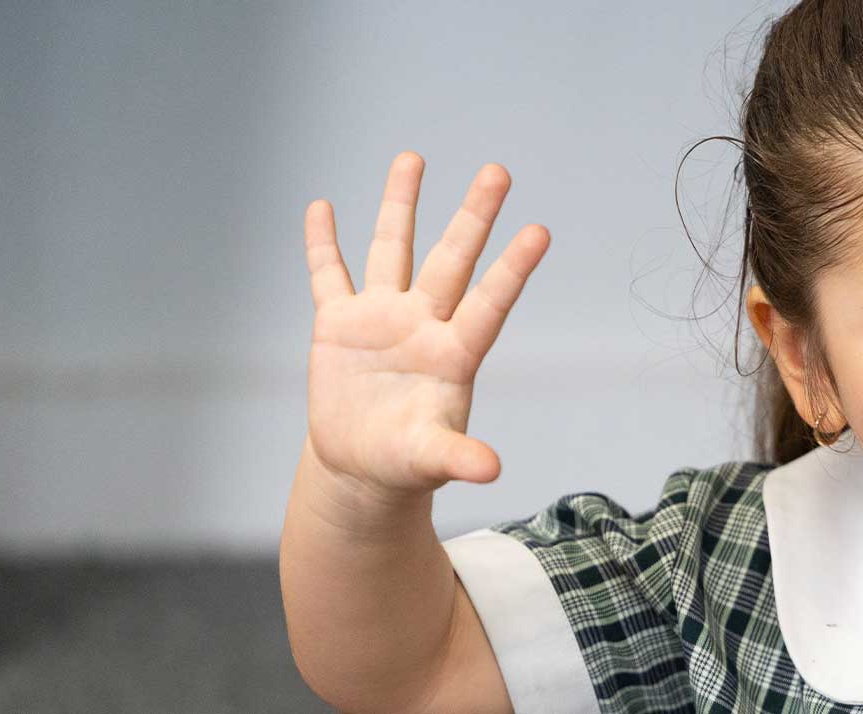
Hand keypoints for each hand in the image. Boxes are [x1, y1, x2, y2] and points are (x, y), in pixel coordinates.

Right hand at [302, 152, 549, 494]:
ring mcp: (381, 319)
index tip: (541, 231)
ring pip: (393, 250)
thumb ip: (459, 457)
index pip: (489, 303)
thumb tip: (492, 470)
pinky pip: (328, 275)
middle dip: (473, 216)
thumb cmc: (406, 463)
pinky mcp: (338, 325)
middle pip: (452, 260)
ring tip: (413, 156)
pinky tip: (321, 206)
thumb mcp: (432, 459)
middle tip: (498, 170)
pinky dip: (322, 243)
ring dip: (401, 204)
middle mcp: (424, 324)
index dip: (513, 269)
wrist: (363, 466)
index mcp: (454, 354)